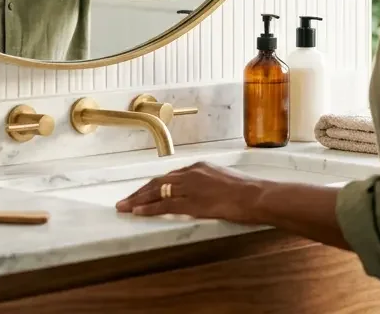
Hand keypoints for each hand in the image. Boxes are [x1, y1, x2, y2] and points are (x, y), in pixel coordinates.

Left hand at [116, 162, 267, 222]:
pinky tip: (137, 212)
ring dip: (138, 200)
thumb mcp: (224, 181)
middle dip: (140, 192)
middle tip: (124, 200)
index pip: (169, 176)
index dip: (153, 186)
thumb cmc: (247, 192)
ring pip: (157, 192)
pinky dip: (149, 209)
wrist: (256, 196)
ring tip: (124, 207)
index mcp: (199, 167)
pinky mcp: (192, 202)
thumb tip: (204, 193)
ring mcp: (190, 187)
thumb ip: (209, 185)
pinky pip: (165, 205)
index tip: (141, 192)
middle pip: (158, 182)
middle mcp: (191, 174)